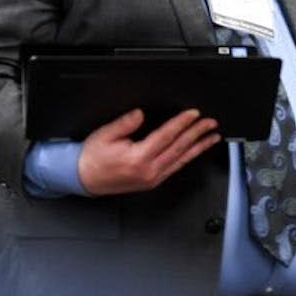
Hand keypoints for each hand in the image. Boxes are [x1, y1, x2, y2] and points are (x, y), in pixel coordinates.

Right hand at [77, 108, 219, 195]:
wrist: (83, 179)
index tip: (194, 114)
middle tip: (210, 123)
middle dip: (197, 133)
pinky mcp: (152, 181)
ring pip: (181, 159)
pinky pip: (175, 167)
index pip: (166, 137)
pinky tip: (196, 150)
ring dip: (199, 146)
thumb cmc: (92, 158)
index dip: (181, 123)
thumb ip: (125, 123)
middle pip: (179, 147)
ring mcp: (152, 178)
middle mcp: (148, 170)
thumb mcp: (104, 135)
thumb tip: (140, 114)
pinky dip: (188, 157)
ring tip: (212, 137)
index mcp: (137, 158)